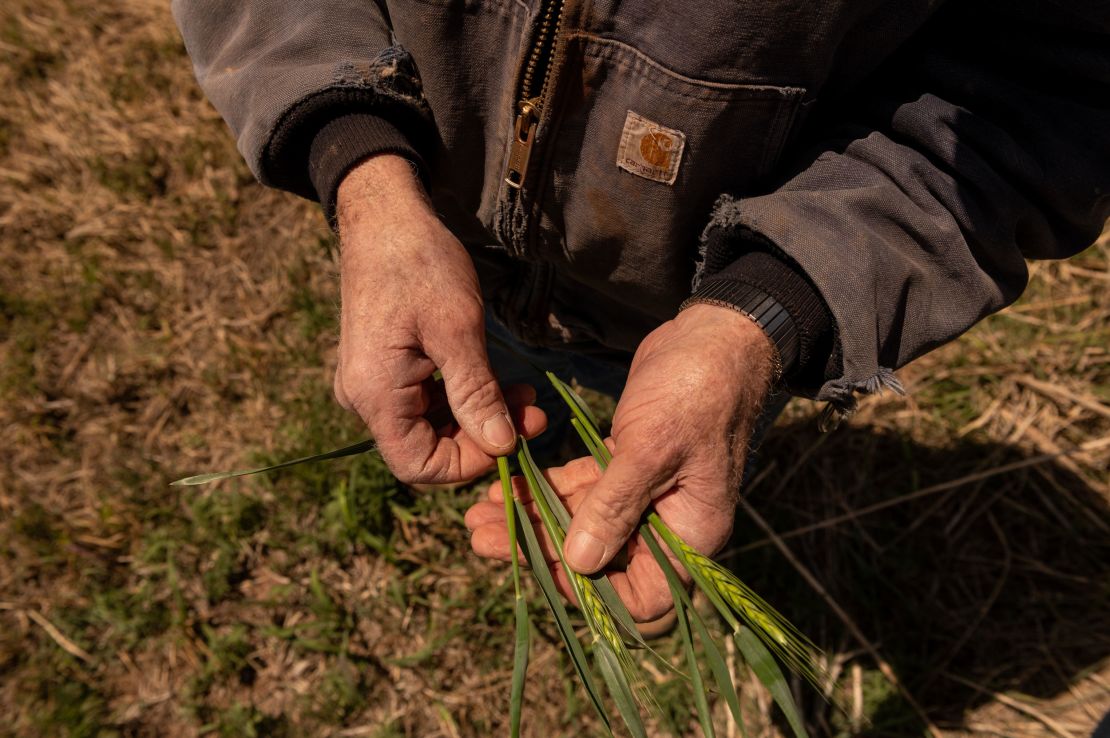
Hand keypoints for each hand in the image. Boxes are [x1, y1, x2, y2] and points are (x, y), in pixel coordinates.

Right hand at [332, 154, 545, 483]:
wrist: (385, 219)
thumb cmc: (420, 265)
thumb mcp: (458, 330)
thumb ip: (477, 394)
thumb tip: (503, 446)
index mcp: (375, 396)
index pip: (419, 466)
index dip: (469, 463)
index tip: (514, 439)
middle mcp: (365, 399)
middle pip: (427, 447)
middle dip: (484, 435)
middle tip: (534, 413)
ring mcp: (373, 385)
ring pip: (431, 425)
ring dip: (479, 415)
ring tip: (525, 394)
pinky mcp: (385, 370)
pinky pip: (424, 401)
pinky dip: (462, 396)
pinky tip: (498, 381)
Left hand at [465, 304, 774, 619]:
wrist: (715, 337)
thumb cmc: (695, 392)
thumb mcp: (651, 450)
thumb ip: (614, 507)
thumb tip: (578, 564)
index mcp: (691, 535)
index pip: (641, 596)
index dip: (590, 592)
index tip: (539, 569)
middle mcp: (669, 524)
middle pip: (600, 559)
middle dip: (542, 551)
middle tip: (482, 540)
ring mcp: (648, 494)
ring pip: (584, 522)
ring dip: (534, 518)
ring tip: (479, 516)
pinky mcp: (627, 463)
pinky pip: (584, 488)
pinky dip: (549, 489)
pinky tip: (510, 485)